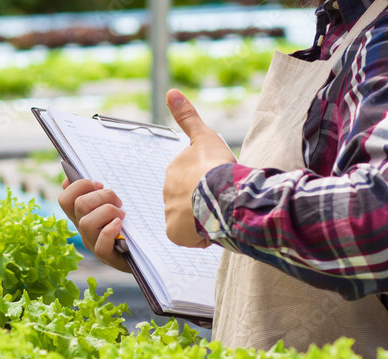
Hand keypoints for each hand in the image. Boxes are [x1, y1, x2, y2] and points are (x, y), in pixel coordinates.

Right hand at [58, 178, 130, 272]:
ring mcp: (92, 243)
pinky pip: (101, 244)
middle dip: (101, 196)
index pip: (65, 199)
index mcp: (81, 216)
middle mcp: (83, 229)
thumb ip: (96, 192)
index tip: (99, 185)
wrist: (143, 252)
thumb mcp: (112, 204)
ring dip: (108, 212)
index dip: (79, 186)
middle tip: (118, 201)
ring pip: (87, 223)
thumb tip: (70, 179)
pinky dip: (110, 231)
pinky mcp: (106, 256)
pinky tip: (120, 225)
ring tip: (122, 215)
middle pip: (79, 205)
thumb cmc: (127, 224)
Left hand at [163, 89, 236, 247]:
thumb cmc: (216, 166)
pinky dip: (201, 237)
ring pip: (190, 220)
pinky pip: (189, 238)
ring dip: (203, 220)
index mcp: (174, 171)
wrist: (221, 194)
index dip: (206, 184)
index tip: (217, 183)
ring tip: (218, 214)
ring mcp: (169, 213)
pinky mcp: (174, 233)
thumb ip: (188, 117)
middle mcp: (167, 192)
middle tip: (219, 200)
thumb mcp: (204, 136)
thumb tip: (171, 91)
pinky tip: (212, 228)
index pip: (190, 182)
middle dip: (203, 203)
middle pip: (189, 201)